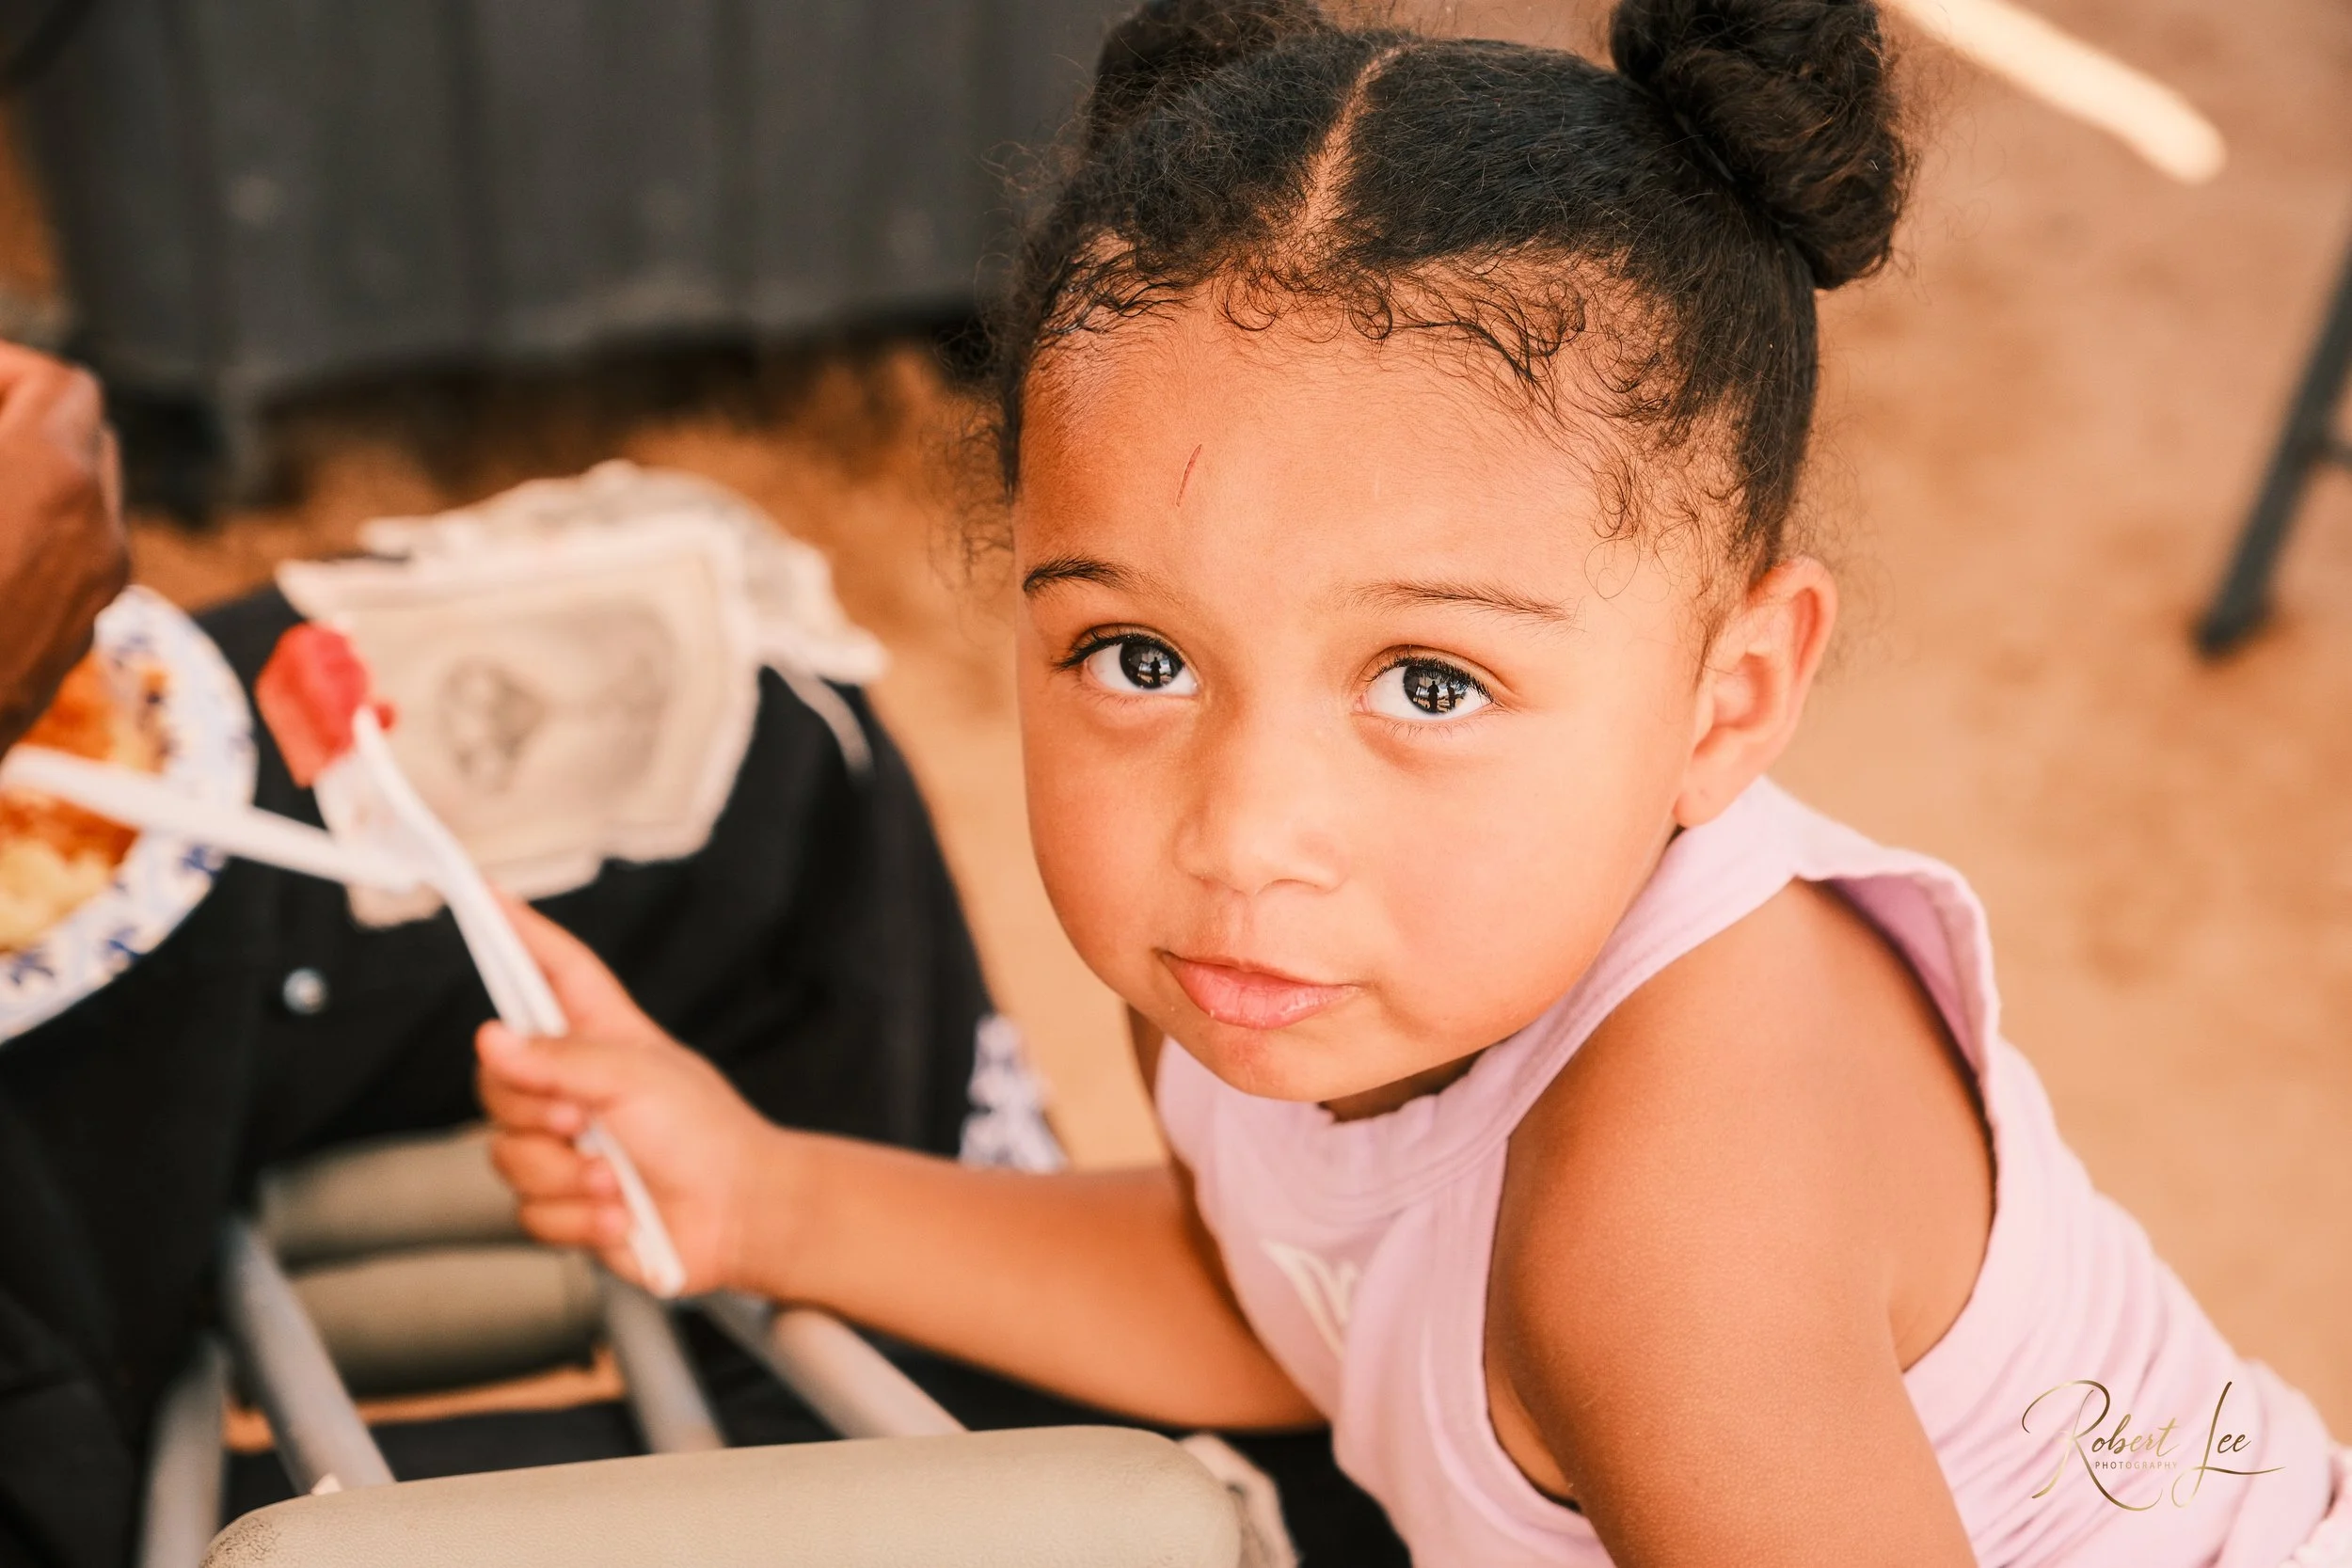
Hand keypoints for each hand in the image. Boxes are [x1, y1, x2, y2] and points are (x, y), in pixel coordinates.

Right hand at [0, 342, 126, 754]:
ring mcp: (90, 601)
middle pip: (86, 444)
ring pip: (80, 510)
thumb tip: (6, 424)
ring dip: (24, 481)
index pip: (64, 386)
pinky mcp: (66, 650)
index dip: (4, 368)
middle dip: (19, 419)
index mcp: (53, 482)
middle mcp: (95, 539)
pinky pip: (64, 569)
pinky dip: (25, 539)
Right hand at [475, 897, 798, 1293]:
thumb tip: (488, 1039)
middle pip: (498, 1078)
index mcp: (601, 1035)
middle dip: (534, 1109)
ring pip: (506, 1154)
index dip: (518, 933)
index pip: (551, 970)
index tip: (482, 894)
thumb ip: (558, 1058)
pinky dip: (576, 1219)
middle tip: (583, 1121)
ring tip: (615, 1179)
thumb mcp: (635, 1077)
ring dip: (564, 1175)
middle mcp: (577, 1086)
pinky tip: (620, 1216)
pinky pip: (529, 1212)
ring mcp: (568, 1147)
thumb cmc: (708, 1134)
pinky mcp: (566, 1203)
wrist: (741, 1218)